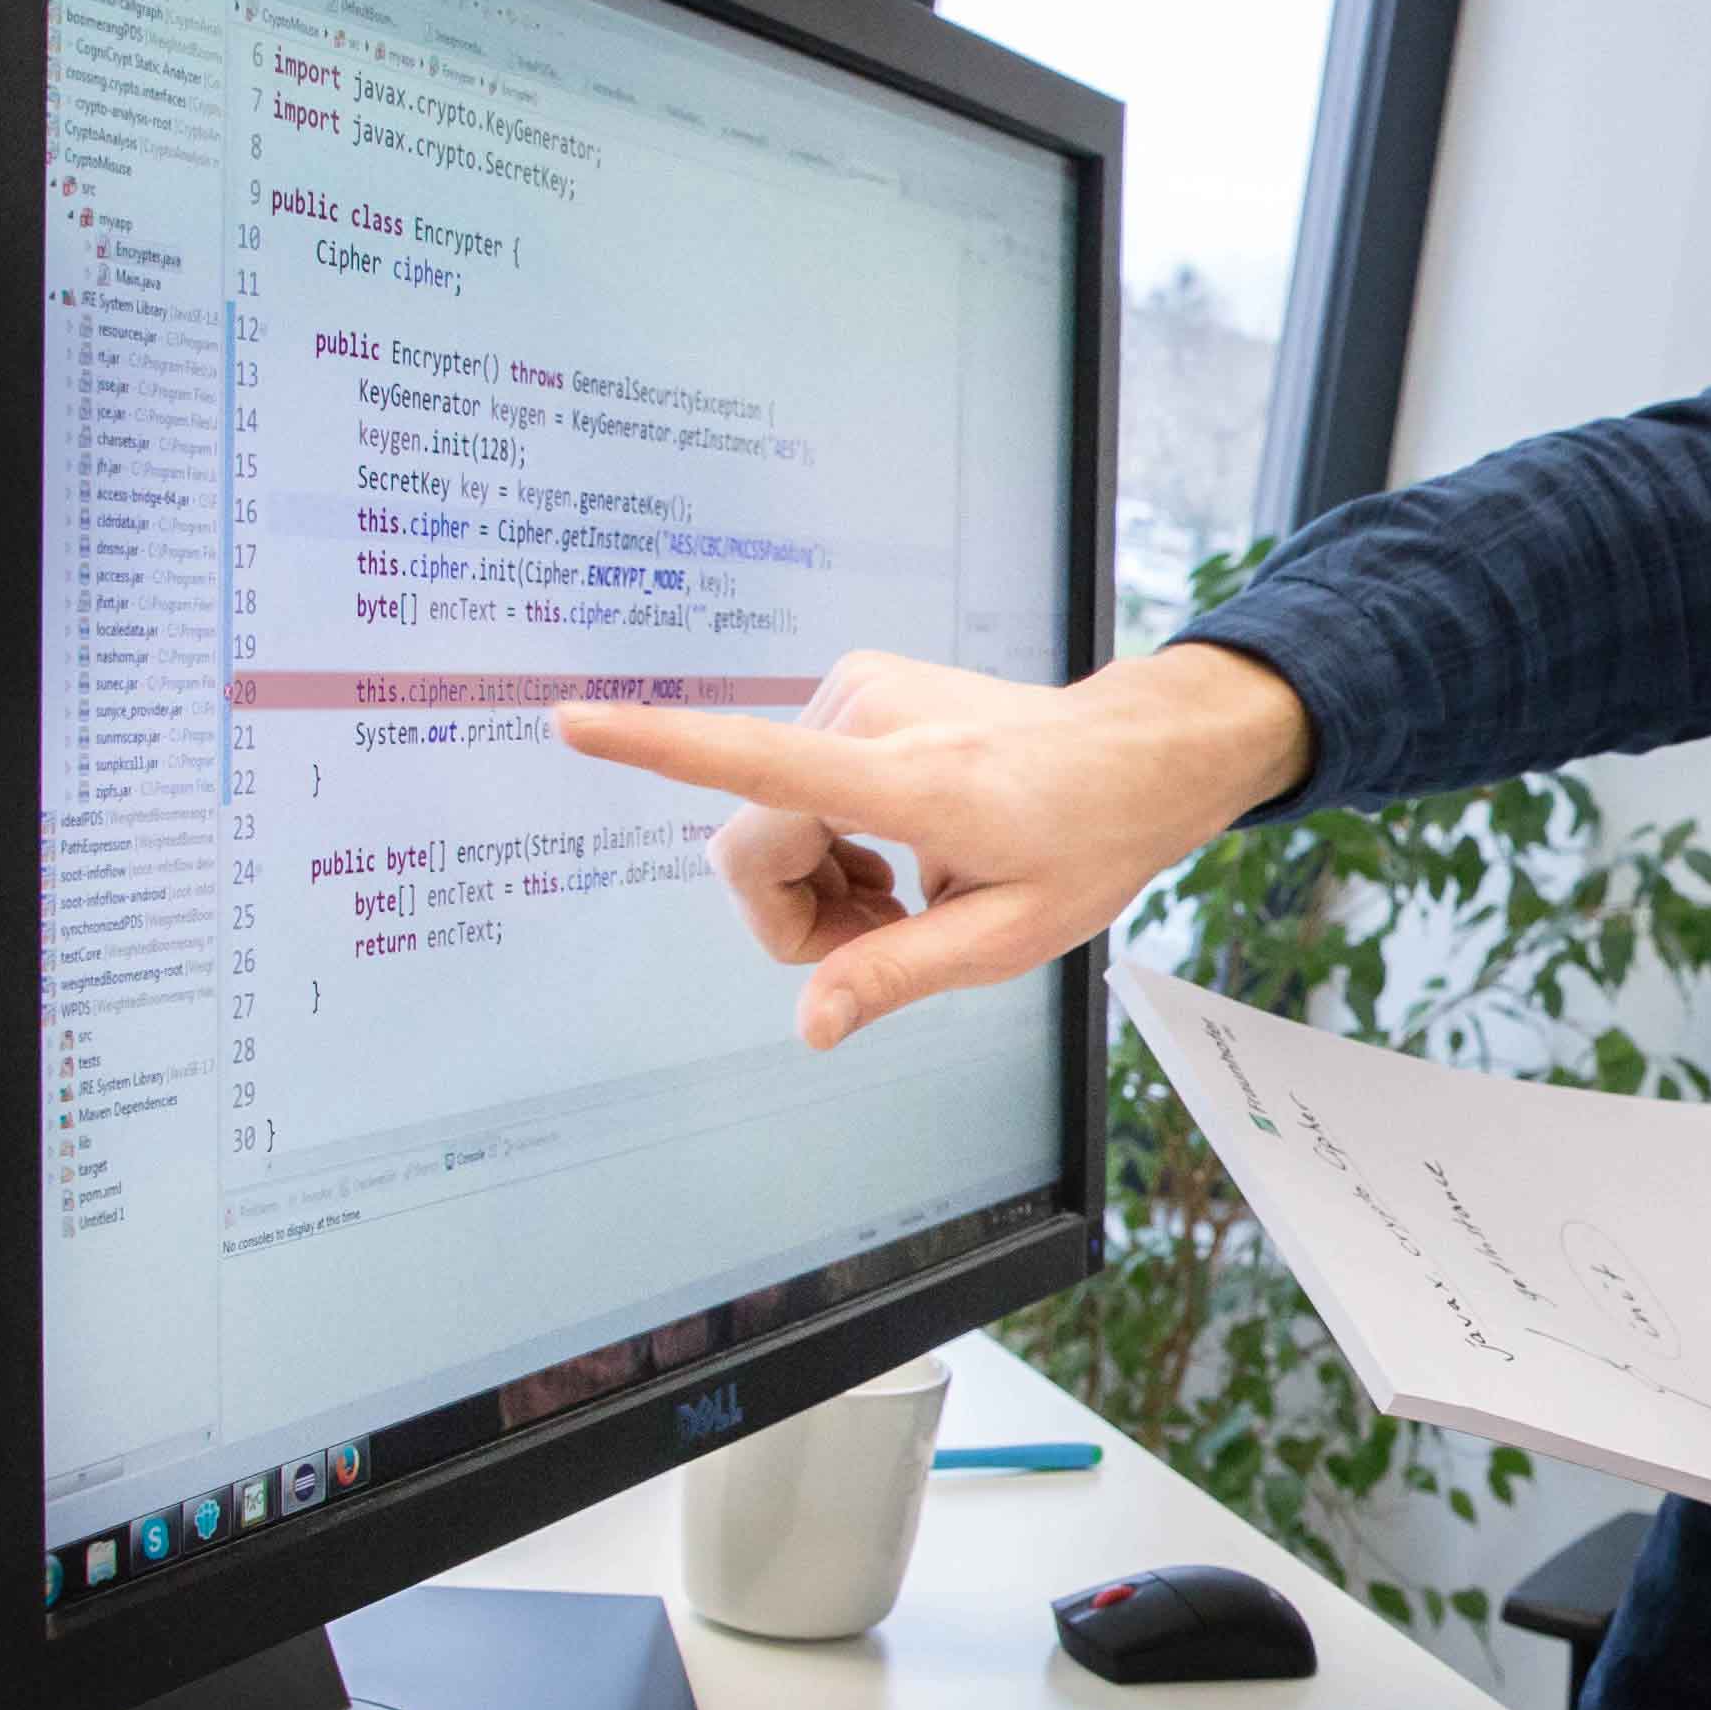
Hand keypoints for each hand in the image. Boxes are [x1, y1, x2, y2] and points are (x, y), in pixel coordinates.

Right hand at [548, 641, 1309, 1046]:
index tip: (573, 722)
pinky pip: (792, 782)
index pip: (765, 765)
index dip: (659, 748)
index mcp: (913, 780)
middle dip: (793, 915)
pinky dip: (829, 835)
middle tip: (882, 939)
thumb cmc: (1087, 842)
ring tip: (902, 895)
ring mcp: (860, 687)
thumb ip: (898, 975)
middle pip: (752, 844)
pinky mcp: (856, 682)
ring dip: (815, 877)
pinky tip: (893, 853)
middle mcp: (873, 716)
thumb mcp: (1009, 938)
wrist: (1138, 751)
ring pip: (768, 818)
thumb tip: (810, 1027)